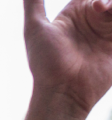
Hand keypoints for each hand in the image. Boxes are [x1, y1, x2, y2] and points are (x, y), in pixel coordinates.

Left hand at [25, 0, 111, 117]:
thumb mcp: (35, 28)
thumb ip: (33, 3)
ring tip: (107, 12)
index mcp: (74, 13)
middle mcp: (93, 20)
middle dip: (107, 2)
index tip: (93, 4)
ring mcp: (108, 33)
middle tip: (100, 9)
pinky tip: (111, 17)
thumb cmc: (45, 63)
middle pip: (107, 0)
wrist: (63, 92)